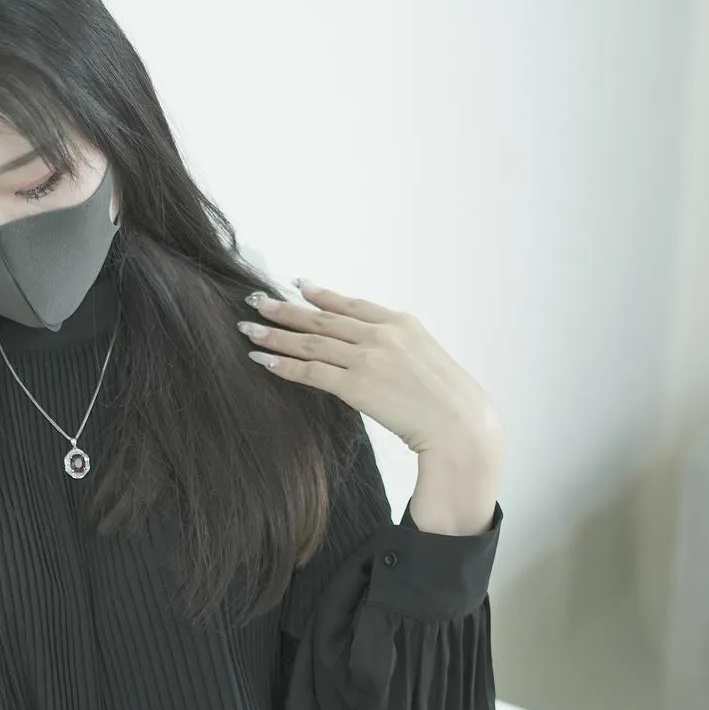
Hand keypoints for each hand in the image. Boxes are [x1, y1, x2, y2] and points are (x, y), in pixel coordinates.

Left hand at [238, 279, 503, 464]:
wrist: (460, 425)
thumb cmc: (449, 403)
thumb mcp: (428, 361)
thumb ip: (401, 350)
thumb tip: (379, 357)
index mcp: (402, 324)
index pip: (352, 305)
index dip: (321, 295)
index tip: (297, 284)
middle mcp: (382, 334)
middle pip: (323, 319)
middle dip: (285, 309)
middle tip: (256, 300)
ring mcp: (367, 358)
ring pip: (311, 342)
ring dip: (275, 335)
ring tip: (248, 329)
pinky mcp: (356, 386)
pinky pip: (310, 371)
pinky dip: (283, 364)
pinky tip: (261, 360)